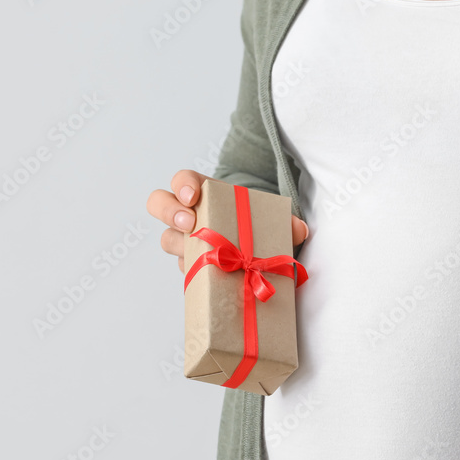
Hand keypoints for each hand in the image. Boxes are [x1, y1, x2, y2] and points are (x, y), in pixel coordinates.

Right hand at [146, 169, 310, 272]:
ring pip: (168, 240)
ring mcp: (185, 241)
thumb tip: (300, 229)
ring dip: (181, 247)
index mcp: (205, 194)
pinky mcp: (191, 265)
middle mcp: (189, 214)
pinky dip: (195, 272)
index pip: (183, 180)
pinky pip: (184, 268)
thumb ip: (285, 222)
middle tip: (190, 224)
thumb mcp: (270, 219)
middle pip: (159, 204)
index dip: (182, 185)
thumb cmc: (256, 225)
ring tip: (204, 255)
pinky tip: (211, 278)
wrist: (256, 249)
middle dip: (170, 211)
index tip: (192, 196)